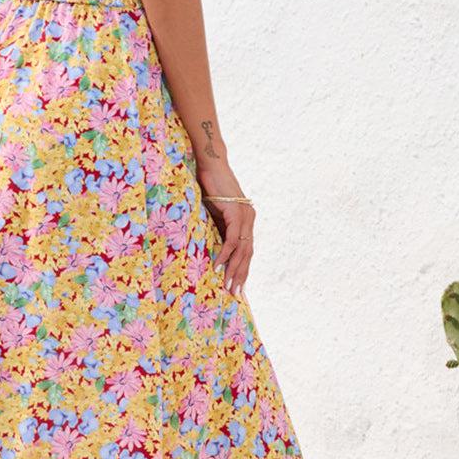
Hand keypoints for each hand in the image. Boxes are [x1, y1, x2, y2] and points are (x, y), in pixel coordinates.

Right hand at [198, 173, 254, 295]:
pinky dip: (225, 253)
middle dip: (241, 275)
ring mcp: (245, 216)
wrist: (210, 165)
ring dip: (234, 269)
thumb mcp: (213, 212)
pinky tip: (218, 265)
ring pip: (242, 250)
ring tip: (227, 285)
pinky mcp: (236, 213)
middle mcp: (250, 219)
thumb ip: (216, 228)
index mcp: (246, 220)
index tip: (238, 285)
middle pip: (248, 254)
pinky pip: (231, 239)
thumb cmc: (209, 186)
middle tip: (234, 293)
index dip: (243, 269)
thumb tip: (211, 247)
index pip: (247, 250)